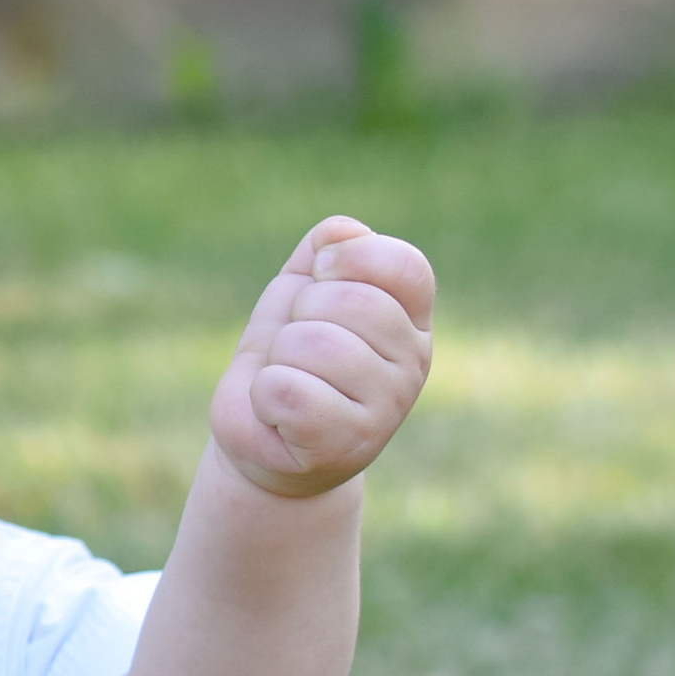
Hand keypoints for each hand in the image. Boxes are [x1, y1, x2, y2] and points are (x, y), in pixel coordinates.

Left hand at [209, 215, 434, 496]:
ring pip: (314, 344)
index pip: (405, 267)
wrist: (261, 437)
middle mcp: (413, 362)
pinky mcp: (345, 444)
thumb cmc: (288, 358)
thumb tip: (344, 231)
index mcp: (412, 319)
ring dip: (279, 358)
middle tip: (297, 348)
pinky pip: (289, 390)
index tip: (320, 275)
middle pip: (349, 301)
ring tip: (288, 380)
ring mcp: (387, 408)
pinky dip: (265, 394)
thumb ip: (323, 250)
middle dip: (300, 315)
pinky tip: (277, 413)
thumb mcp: (300, 291)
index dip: (352, 258)